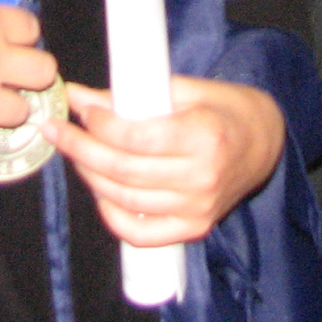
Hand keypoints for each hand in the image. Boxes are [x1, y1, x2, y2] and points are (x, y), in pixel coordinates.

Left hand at [43, 77, 285, 245]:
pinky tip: (96, 190)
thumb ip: (136, 94)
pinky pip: (142, 233)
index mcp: (204, 137)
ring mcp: (198, 208)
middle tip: (56, 129)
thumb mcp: (186, 88)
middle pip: (124, 170)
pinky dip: (112, 215)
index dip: (99, 123)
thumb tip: (83, 97)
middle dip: (80, 148)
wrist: (265, 142)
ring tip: (72, 151)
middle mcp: (202, 178)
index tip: (79, 106)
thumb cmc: (224, 109)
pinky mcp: (194, 227)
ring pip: (126, 199)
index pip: (136, 138)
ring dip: (89, 175)